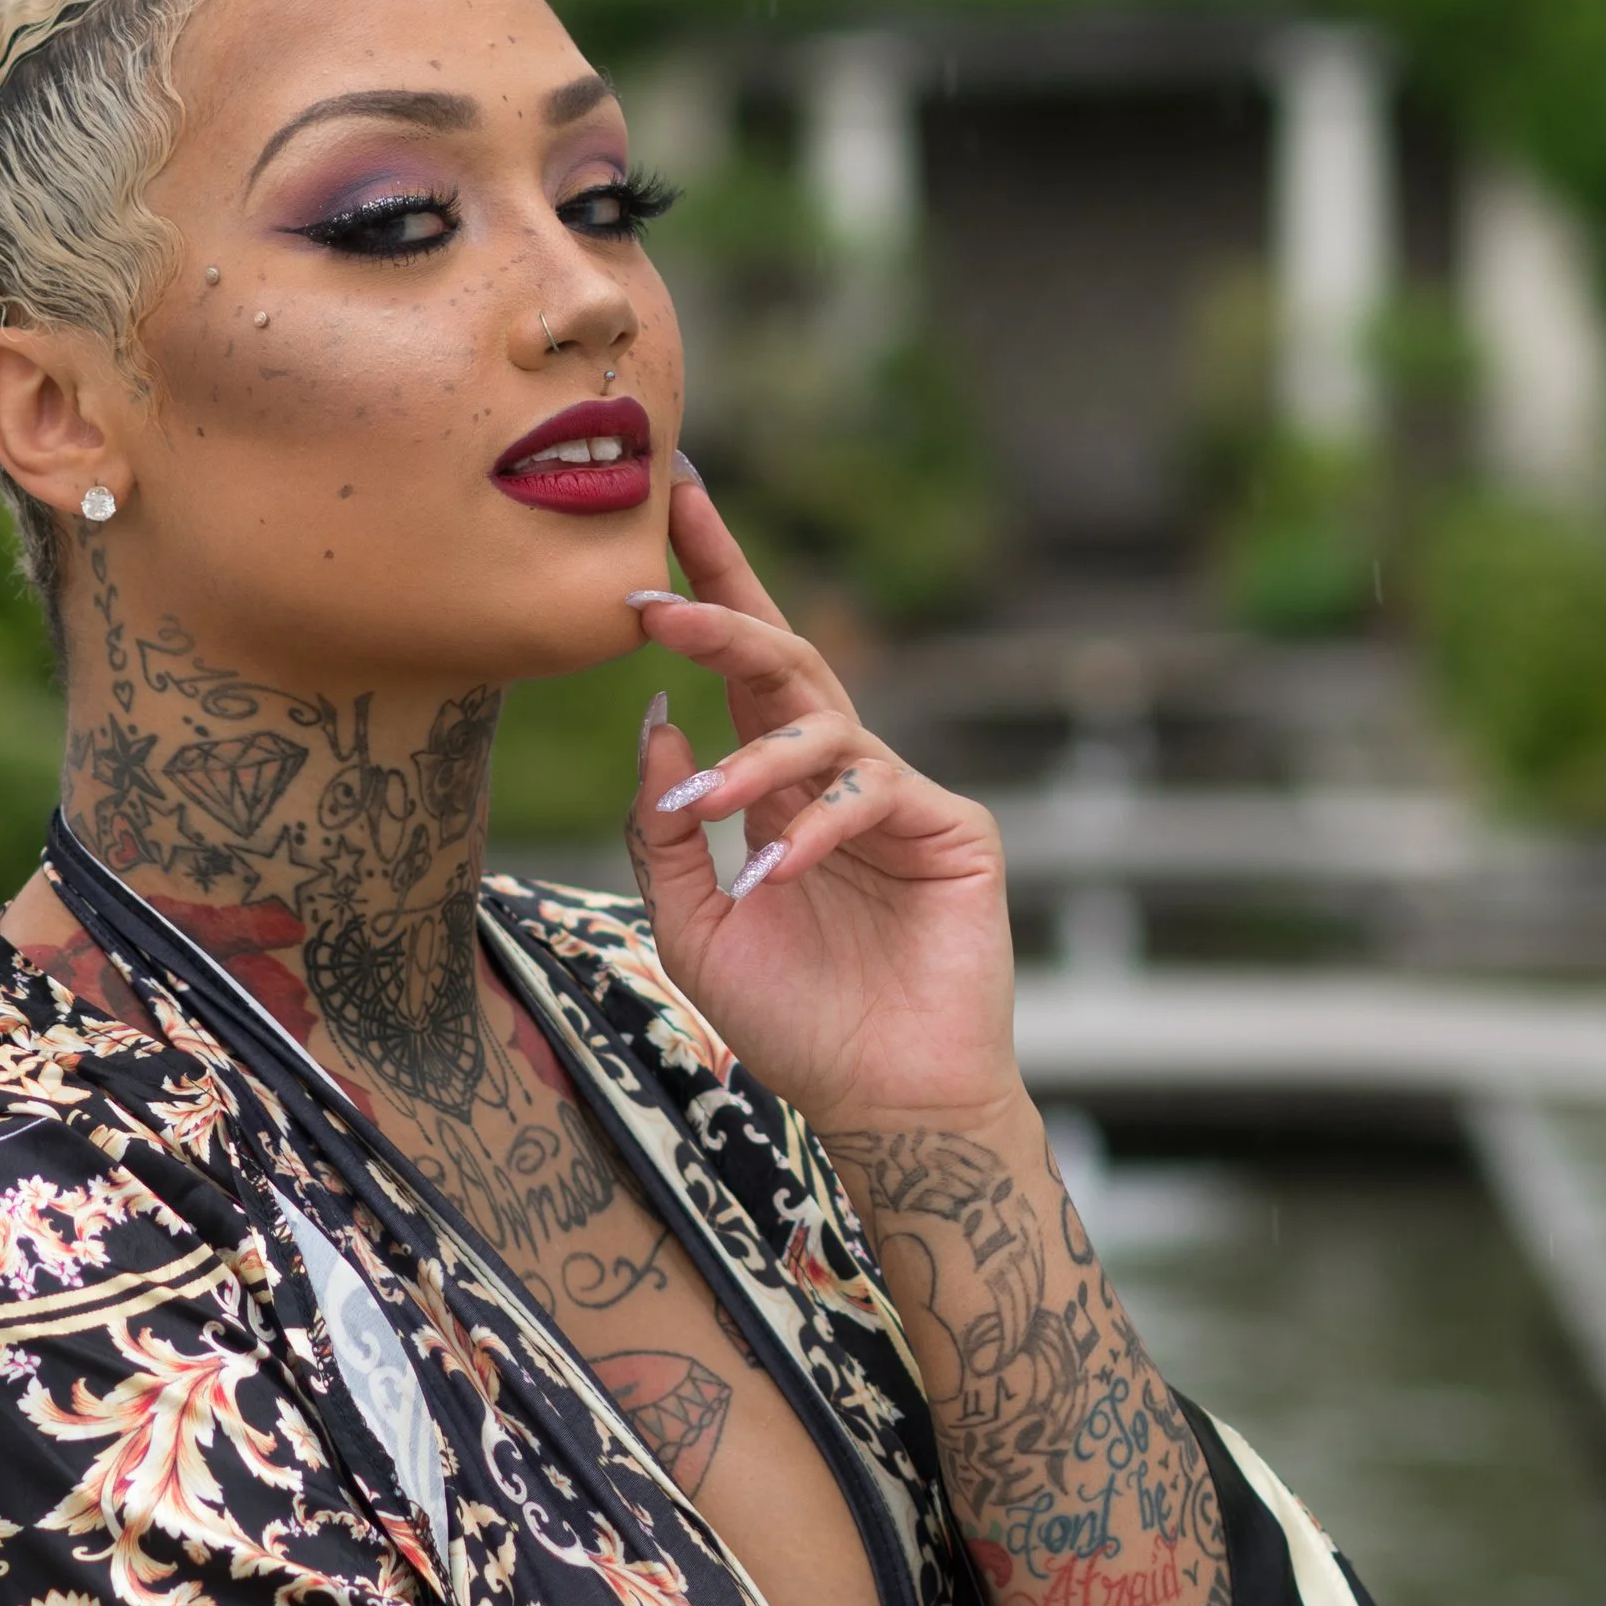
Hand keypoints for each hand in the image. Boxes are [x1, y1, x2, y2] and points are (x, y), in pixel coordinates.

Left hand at [622, 475, 1022, 1134]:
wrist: (882, 1100)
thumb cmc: (793, 1021)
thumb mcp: (692, 925)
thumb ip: (663, 827)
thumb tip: (656, 719)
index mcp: (779, 789)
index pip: (739, 670)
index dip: (707, 587)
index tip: (663, 505)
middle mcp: (837, 778)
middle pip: (785, 658)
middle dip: (719, 612)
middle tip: (651, 596)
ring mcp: (899, 797)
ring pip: (821, 726)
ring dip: (753, 756)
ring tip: (706, 804)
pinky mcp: (953, 830)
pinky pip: (873, 795)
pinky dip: (816, 829)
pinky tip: (778, 874)